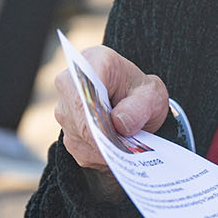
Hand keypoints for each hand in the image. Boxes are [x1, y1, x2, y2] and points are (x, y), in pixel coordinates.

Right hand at [51, 45, 169, 174]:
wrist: (132, 102)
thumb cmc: (141, 94)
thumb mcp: (153, 95)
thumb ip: (140, 106)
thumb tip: (120, 123)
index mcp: (93, 62)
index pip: (83, 94)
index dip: (97, 119)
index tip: (115, 134)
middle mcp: (70, 83)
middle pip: (79, 120)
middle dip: (105, 139)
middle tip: (128, 146)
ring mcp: (64, 110)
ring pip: (81, 139)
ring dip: (106, 149)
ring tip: (126, 142)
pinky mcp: (66, 132)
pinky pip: (82, 152)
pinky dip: (102, 156)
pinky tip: (117, 147)